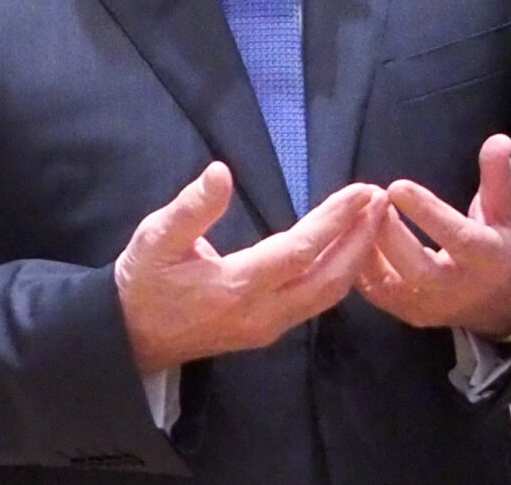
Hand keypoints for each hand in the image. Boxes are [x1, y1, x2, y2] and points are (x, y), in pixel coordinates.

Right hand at [114, 162, 386, 373]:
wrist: (128, 338)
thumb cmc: (142, 282)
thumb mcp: (155, 238)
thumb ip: (191, 208)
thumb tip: (221, 172)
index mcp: (236, 287)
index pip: (300, 252)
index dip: (335, 221)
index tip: (363, 191)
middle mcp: (261, 314)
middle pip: (328, 279)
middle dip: (360, 239)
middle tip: (382, 200)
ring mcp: (267, 327)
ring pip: (327, 296)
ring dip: (355, 257)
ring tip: (374, 219)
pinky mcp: (268, 331)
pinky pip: (316, 303)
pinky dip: (340, 273)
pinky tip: (350, 248)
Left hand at [356, 134, 510, 340]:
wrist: (510, 299)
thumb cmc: (509, 243)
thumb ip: (500, 175)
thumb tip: (498, 140)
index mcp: (488, 259)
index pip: (456, 237)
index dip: (426, 212)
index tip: (397, 186)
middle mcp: (458, 290)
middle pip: (418, 268)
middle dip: (389, 234)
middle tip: (372, 198)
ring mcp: (431, 307)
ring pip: (391, 285)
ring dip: (368, 249)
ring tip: (359, 212)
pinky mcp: (411, 314)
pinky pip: (378, 294)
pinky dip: (361, 266)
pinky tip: (353, 235)